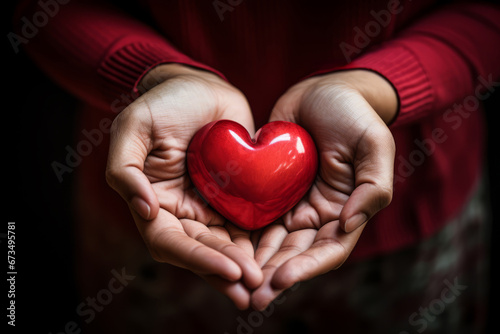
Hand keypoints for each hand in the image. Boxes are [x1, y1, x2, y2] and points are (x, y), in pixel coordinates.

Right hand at [105, 64, 261, 308]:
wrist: (200, 86)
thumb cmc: (163, 103)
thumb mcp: (133, 127)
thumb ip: (125, 169)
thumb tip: (146, 209)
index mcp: (154, 203)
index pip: (171, 242)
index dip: (198, 258)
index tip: (230, 269)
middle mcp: (181, 212)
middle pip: (202, 251)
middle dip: (226, 271)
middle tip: (254, 286)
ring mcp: (209, 207)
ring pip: (226, 245)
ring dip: (244, 266)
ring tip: (267, 282)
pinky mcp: (235, 197)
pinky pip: (246, 224)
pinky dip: (259, 242)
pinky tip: (277, 255)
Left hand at [251, 70, 396, 309]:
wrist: (323, 90)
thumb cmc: (353, 114)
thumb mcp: (373, 144)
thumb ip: (372, 186)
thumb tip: (349, 223)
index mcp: (344, 210)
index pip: (327, 250)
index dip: (305, 268)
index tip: (280, 280)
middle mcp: (316, 214)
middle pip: (294, 254)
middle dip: (273, 276)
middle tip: (249, 297)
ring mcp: (290, 203)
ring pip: (270, 242)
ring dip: (253, 264)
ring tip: (232, 283)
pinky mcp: (267, 189)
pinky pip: (253, 215)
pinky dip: (240, 235)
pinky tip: (221, 249)